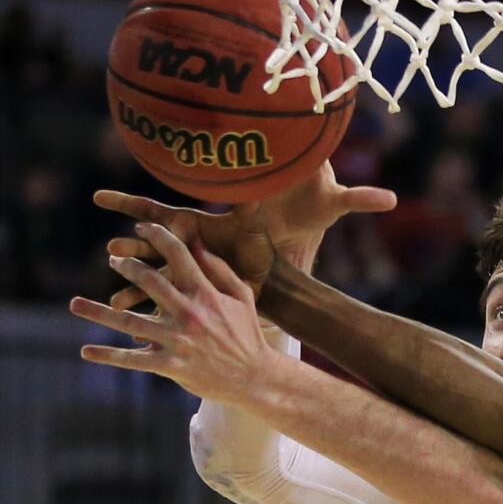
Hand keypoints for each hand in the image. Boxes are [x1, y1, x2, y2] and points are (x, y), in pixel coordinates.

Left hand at [70, 223, 278, 404]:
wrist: (253, 377)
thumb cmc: (247, 334)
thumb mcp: (241, 296)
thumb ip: (219, 269)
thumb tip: (197, 242)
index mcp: (206, 294)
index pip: (178, 256)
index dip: (158, 236)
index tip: (141, 227)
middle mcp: (188, 314)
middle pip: (149, 281)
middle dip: (127, 265)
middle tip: (113, 258)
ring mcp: (176, 341)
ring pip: (129, 321)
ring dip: (98, 312)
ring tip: (74, 303)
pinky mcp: (169, 365)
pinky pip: (132, 359)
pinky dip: (108, 356)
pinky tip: (86, 350)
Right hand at [98, 162, 395, 308]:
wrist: (304, 216)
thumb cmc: (311, 203)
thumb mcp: (331, 201)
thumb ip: (356, 197)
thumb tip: (390, 195)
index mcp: (231, 216)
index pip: (191, 209)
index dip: (156, 210)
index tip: (115, 204)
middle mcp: (214, 231)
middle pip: (169, 239)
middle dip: (141, 247)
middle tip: (111, 251)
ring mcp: (210, 248)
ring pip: (167, 264)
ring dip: (143, 276)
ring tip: (113, 289)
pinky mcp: (217, 263)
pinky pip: (181, 280)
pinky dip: (160, 292)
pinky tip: (133, 309)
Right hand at [98, 193, 276, 309]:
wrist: (267, 276)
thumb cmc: (256, 244)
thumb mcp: (250, 221)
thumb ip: (245, 200)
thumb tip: (246, 173)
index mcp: (186, 224)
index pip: (150, 210)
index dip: (124, 202)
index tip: (98, 198)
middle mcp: (176, 246)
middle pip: (146, 245)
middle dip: (130, 248)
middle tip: (114, 250)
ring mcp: (178, 269)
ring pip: (149, 276)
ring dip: (133, 286)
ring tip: (116, 301)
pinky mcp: (184, 291)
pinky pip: (161, 302)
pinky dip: (149, 312)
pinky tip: (136, 326)